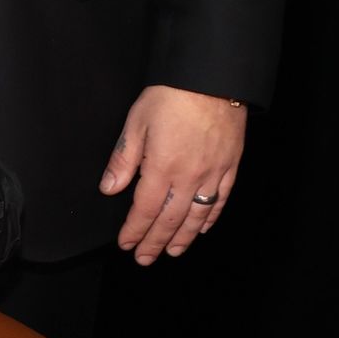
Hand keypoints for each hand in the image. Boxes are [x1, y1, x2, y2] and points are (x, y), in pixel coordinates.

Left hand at [99, 84, 247, 262]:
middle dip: (154, 241)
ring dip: (183, 238)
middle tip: (144, 258)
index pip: (144, 209)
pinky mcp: (230, 167)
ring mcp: (212, 174)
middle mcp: (189, 177)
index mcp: (162, 167)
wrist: (211, 79)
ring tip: (172, 252)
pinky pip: (220, 201)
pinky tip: (203, 228)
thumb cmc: (171, 95)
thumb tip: (109, 188)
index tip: (126, 244)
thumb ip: (123, 158)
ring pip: (197, 216)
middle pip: (169, 219)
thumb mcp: (136, 121)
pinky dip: (210, 218)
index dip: (134, 230)